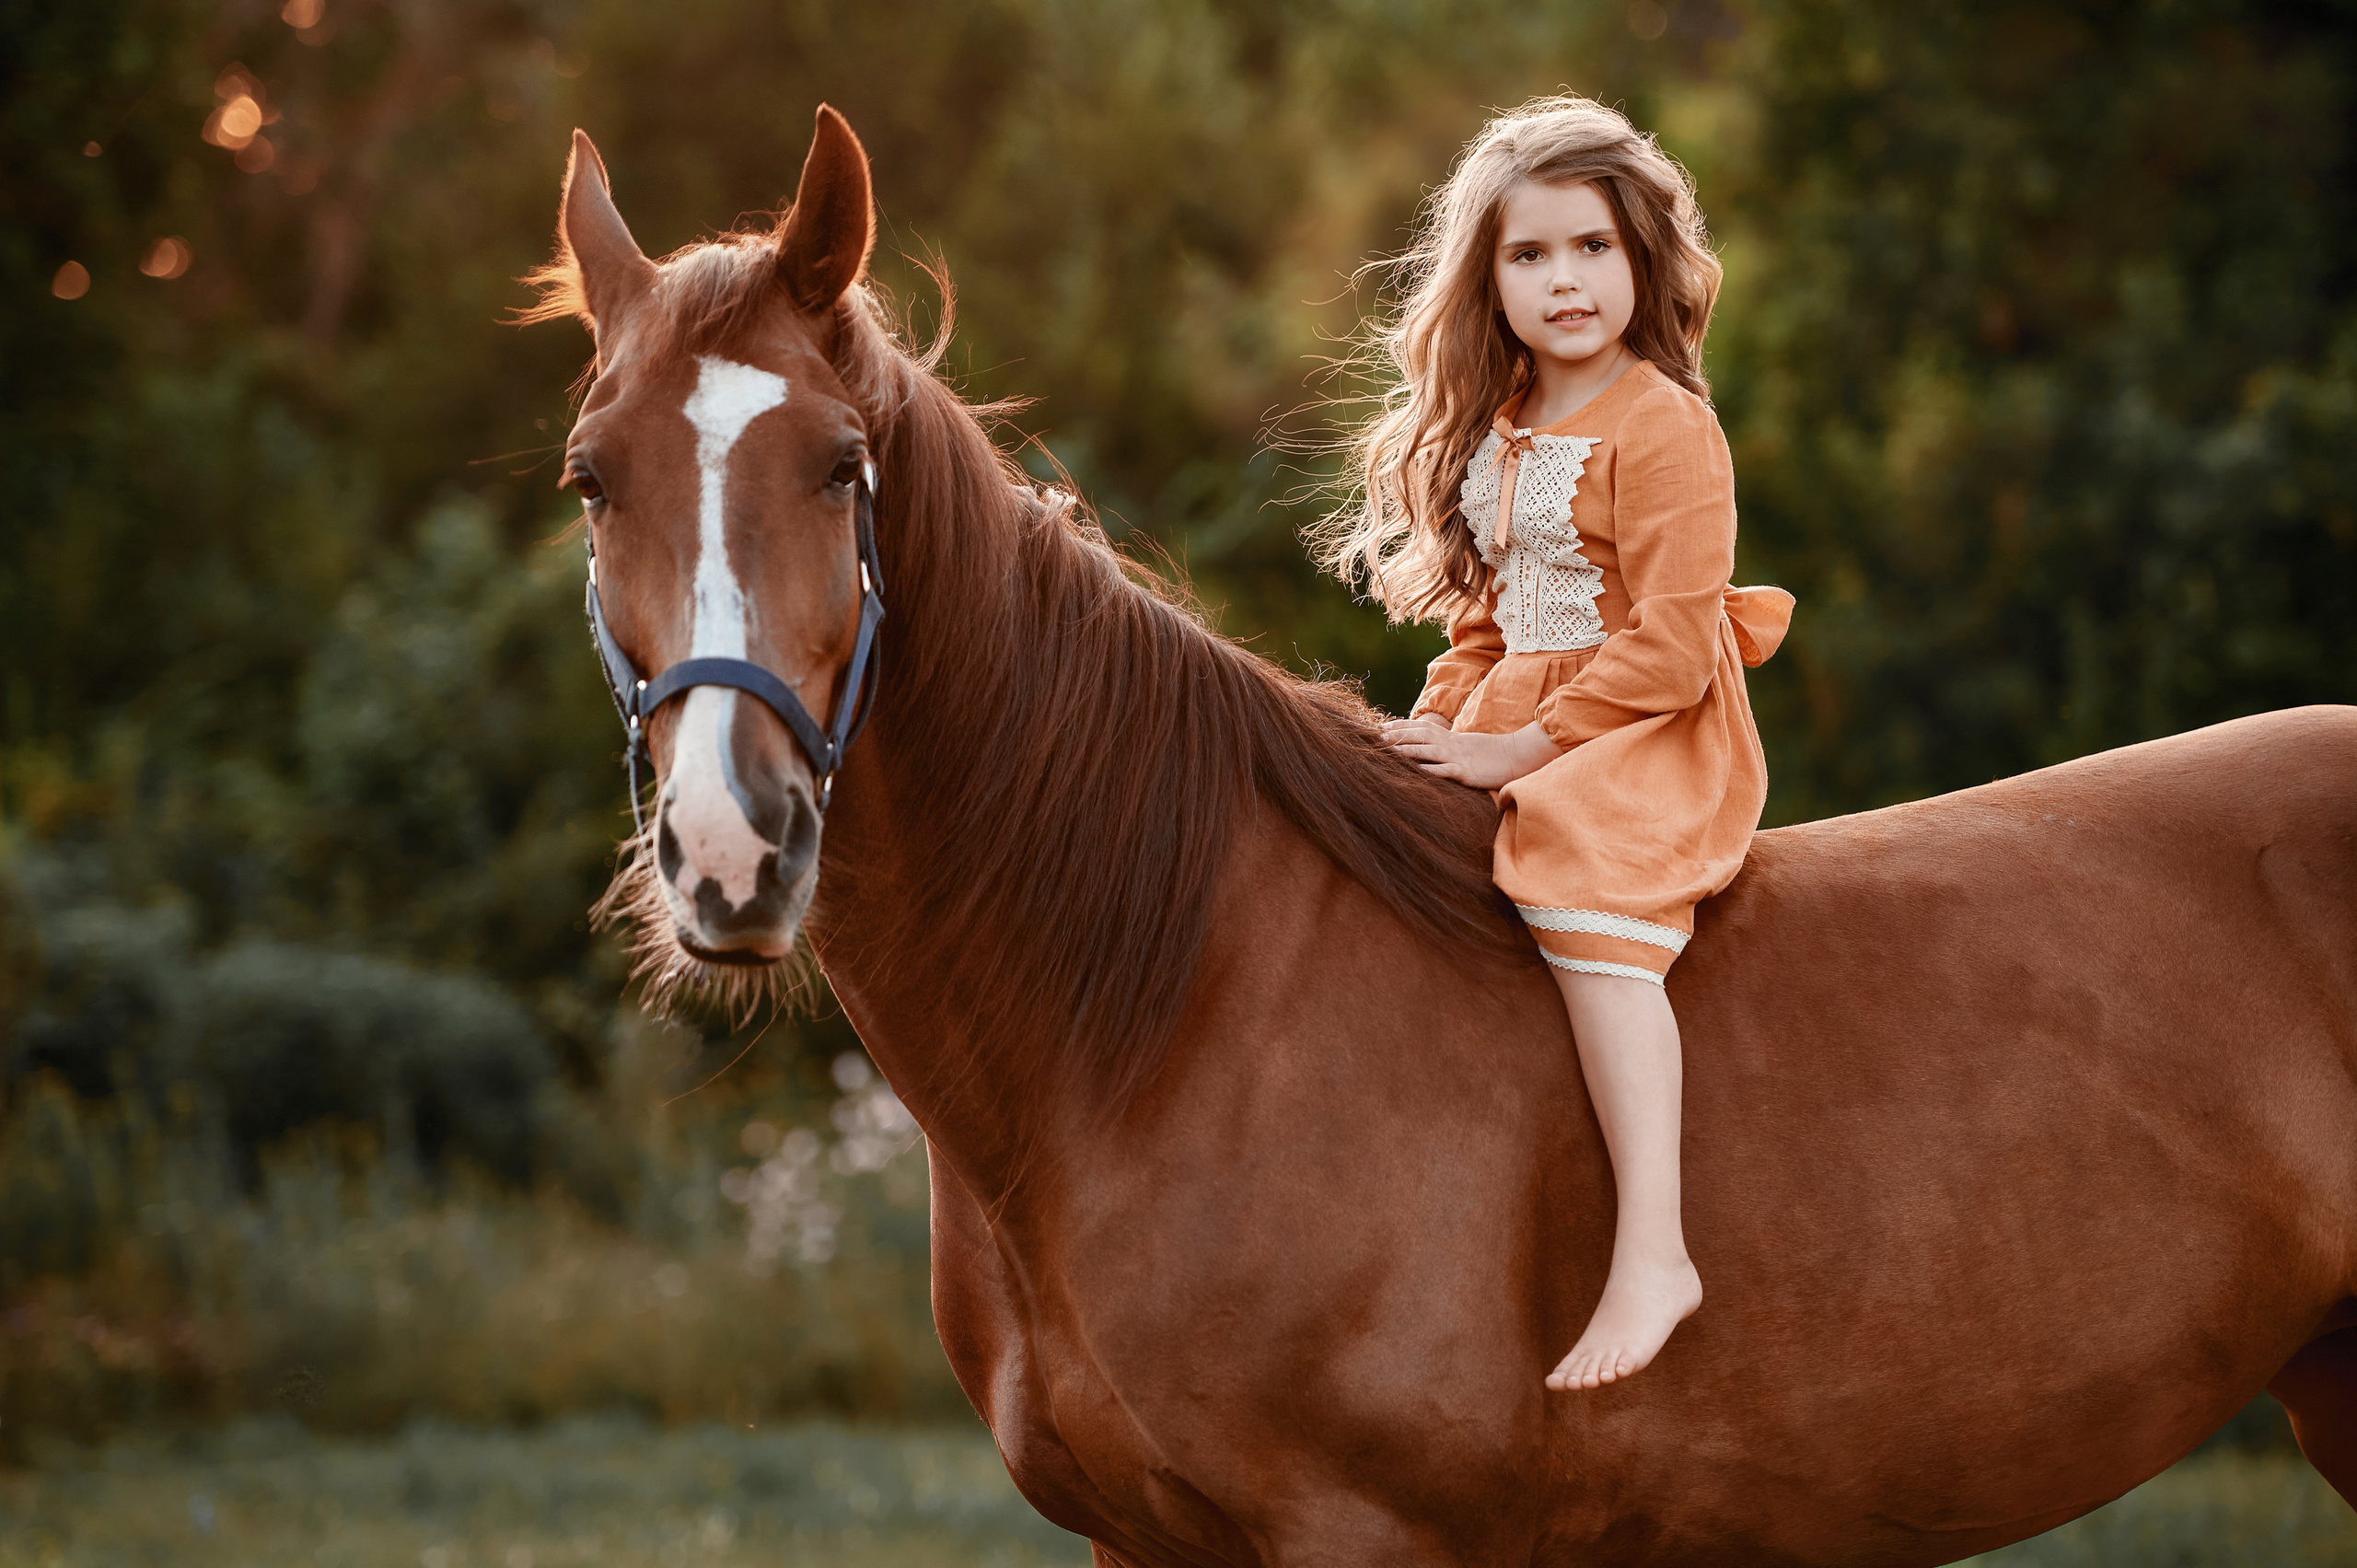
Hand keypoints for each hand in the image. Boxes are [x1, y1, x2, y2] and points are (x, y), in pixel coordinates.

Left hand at [1380, 714, 1562, 789]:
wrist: (1516, 756)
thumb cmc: (1490, 754)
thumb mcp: (1465, 746)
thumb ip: (1447, 745)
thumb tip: (1429, 747)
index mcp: (1451, 737)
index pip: (1421, 727)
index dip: (1400, 726)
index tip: (1381, 726)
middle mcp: (1451, 744)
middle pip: (1420, 736)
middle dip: (1397, 735)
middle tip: (1376, 737)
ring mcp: (1458, 757)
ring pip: (1428, 751)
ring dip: (1407, 750)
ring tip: (1388, 750)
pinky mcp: (1467, 772)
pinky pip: (1446, 771)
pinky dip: (1431, 770)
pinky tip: (1416, 771)